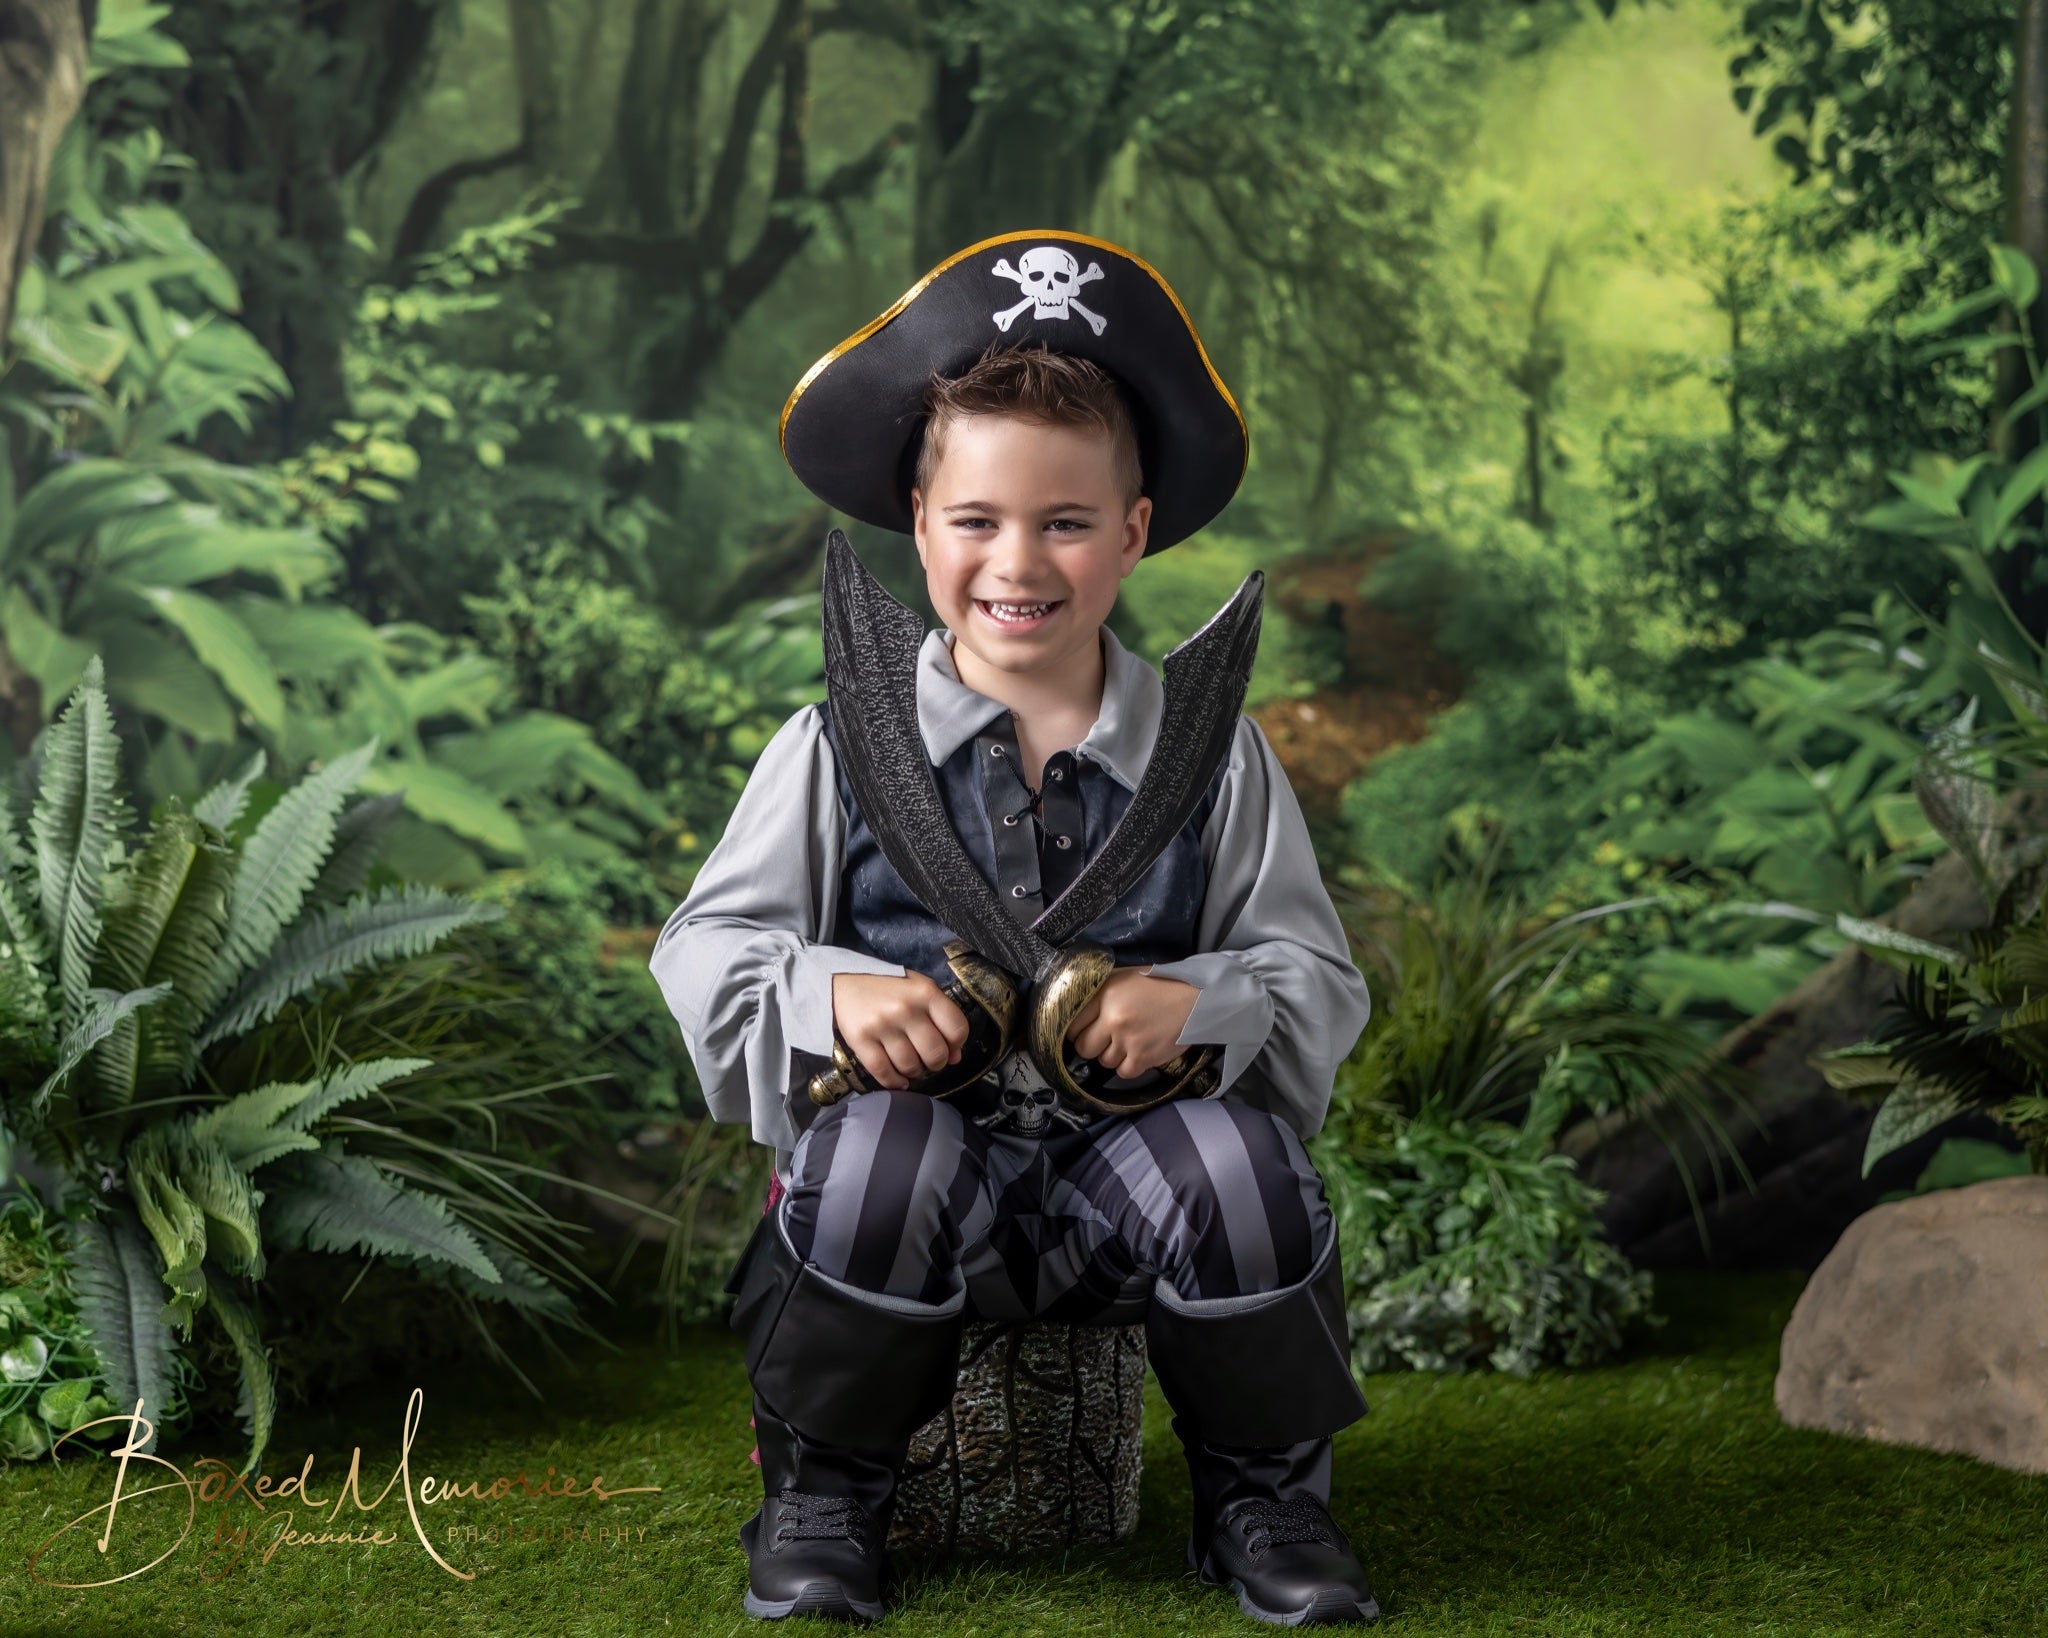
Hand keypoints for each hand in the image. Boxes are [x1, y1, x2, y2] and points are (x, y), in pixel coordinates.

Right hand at [830, 970, 971, 1090]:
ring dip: (913, 1071)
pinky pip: (883, 1072)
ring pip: (910, 1066)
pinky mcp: (860, 1039)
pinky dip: (894, 1082)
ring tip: (909, 1064)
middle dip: (935, 1063)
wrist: (844, 982)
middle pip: (935, 1053)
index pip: (957, 1029)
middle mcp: (906, 1008)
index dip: (956, 1045)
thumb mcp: (920, 991)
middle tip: (927, 1059)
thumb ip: (941, 1018)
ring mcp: (882, 1024)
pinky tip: (897, 1079)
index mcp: (926, 992)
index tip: (948, 1047)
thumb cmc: (889, 988)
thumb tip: (955, 1057)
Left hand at [1065, 966, 1199, 1080]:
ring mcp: (1128, 1040)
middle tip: (1103, 1040)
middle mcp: (1113, 1018)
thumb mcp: (1126, 976)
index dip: (1077, 1030)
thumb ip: (1101, 990)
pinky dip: (1129, 1066)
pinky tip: (1137, 1053)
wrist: (1197, 998)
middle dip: (1091, 1045)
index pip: (1073, 1023)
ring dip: (1112, 1055)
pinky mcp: (1144, 1057)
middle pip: (1084, 1047)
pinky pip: (1124, 1072)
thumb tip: (1078, 1004)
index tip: (1083, 1031)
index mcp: (1105, 995)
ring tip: (1126, 1042)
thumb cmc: (1162, 984)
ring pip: (1104, 1061)